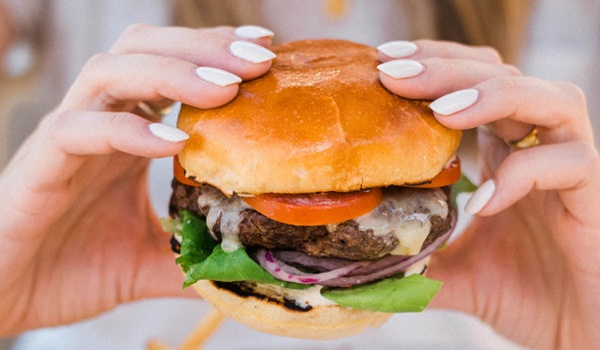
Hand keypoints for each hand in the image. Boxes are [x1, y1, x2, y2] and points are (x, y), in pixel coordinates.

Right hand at [0, 24, 275, 334]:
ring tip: (225, 86)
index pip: (172, 68)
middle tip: (259, 57)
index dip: (217, 53)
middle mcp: (99, 121)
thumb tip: (249, 266)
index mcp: (128, 134)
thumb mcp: (152, 261)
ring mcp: (67, 137)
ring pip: (111, 73)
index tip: (268, 52)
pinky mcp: (39, 164)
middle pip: (145, 49)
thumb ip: (195, 256)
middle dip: (204, 47)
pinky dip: (127, 129)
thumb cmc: (73, 271)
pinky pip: (78, 128)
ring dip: (171, 73)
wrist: (6, 300)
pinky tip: (172, 142)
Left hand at [378, 39, 599, 348]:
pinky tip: (485, 201)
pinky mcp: (595, 198)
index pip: (472, 83)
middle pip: (503, 77)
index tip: (384, 63)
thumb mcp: (452, 271)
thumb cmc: (522, 296)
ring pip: (551, 99)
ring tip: (442, 112)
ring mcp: (570, 169)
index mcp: (502, 151)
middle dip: (446, 69)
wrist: (575, 336)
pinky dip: (525, 173)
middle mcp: (536, 148)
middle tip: (394, 72)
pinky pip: (571, 164)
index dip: (433, 65)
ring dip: (494, 96)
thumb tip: (357, 260)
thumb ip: (414, 257)